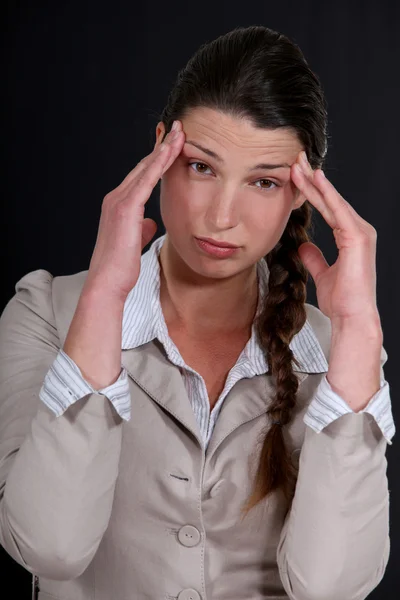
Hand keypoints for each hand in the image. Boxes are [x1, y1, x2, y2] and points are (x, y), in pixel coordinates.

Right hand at [84, 121, 184, 300]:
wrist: (108, 282)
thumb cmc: (121, 267)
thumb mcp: (134, 242)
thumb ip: (141, 228)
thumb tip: (150, 222)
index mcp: (119, 205)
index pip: (141, 176)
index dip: (157, 160)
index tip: (172, 145)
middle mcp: (116, 198)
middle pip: (143, 166)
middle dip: (162, 147)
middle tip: (179, 129)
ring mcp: (119, 201)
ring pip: (146, 168)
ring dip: (164, 149)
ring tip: (180, 132)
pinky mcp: (126, 208)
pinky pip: (146, 179)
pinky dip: (159, 163)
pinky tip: (171, 151)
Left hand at [291, 151, 379, 323]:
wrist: (352, 317)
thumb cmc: (341, 300)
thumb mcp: (322, 274)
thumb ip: (315, 258)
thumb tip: (303, 246)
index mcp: (350, 237)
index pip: (328, 208)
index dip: (312, 192)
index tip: (295, 176)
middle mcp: (358, 231)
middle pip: (330, 200)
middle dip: (312, 180)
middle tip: (296, 160)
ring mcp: (361, 232)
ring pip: (333, 201)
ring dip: (316, 182)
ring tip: (299, 164)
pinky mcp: (358, 237)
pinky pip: (339, 211)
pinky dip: (327, 194)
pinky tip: (316, 179)